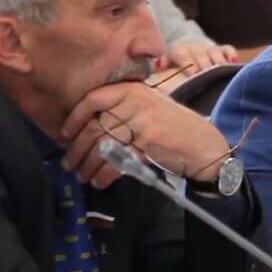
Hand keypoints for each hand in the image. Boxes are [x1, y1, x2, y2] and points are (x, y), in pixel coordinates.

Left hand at [61, 82, 230, 187]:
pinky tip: (100, 180)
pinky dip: (105, 173)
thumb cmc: (175, 129)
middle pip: (95, 125)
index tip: (66, 134)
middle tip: (69, 164)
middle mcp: (137, 102)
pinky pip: (117, 159)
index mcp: (134, 90)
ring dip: (88, 165)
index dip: (75, 118)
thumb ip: (122, 111)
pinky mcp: (148, 142)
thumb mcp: (149, 109)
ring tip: (83, 176)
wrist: (205, 146)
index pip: (94, 98)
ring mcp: (143, 121)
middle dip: (77, 149)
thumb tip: (85, 129)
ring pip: (103, 144)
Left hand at [166, 40, 238, 72]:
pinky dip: (231, 55)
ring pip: (215, 53)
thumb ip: (161, 63)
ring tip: (221, 73)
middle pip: (201, 55)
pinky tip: (234, 63)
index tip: (193, 74)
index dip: (189, 64)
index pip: (184, 55)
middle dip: (205, 66)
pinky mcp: (221, 49)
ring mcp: (209, 48)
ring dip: (218, 62)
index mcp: (179, 50)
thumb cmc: (176, 60)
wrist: (187, 43)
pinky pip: (228, 49)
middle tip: (209, 76)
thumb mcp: (166, 61)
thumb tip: (158, 64)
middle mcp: (195, 47)